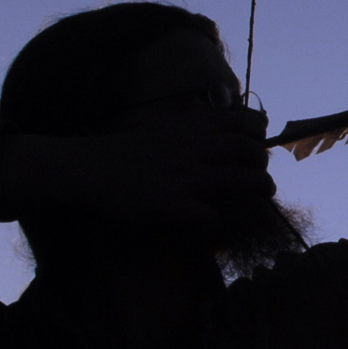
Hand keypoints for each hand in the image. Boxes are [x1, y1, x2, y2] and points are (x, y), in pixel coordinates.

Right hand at [0, 103, 278, 238]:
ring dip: (258, 193)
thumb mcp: (161, 129)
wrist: (85, 169)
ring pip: (244, 182)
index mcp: (190, 127)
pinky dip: (226, 224)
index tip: (257, 145)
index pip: (244, 121)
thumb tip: (221, 127)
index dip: (259, 134)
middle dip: (262, 165)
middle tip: (259, 177)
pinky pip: (216, 218)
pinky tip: (221, 226)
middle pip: (251, 151)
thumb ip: (192, 129)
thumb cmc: (122, 152)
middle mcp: (194, 149)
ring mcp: (186, 179)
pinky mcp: (173, 208)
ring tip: (258, 200)